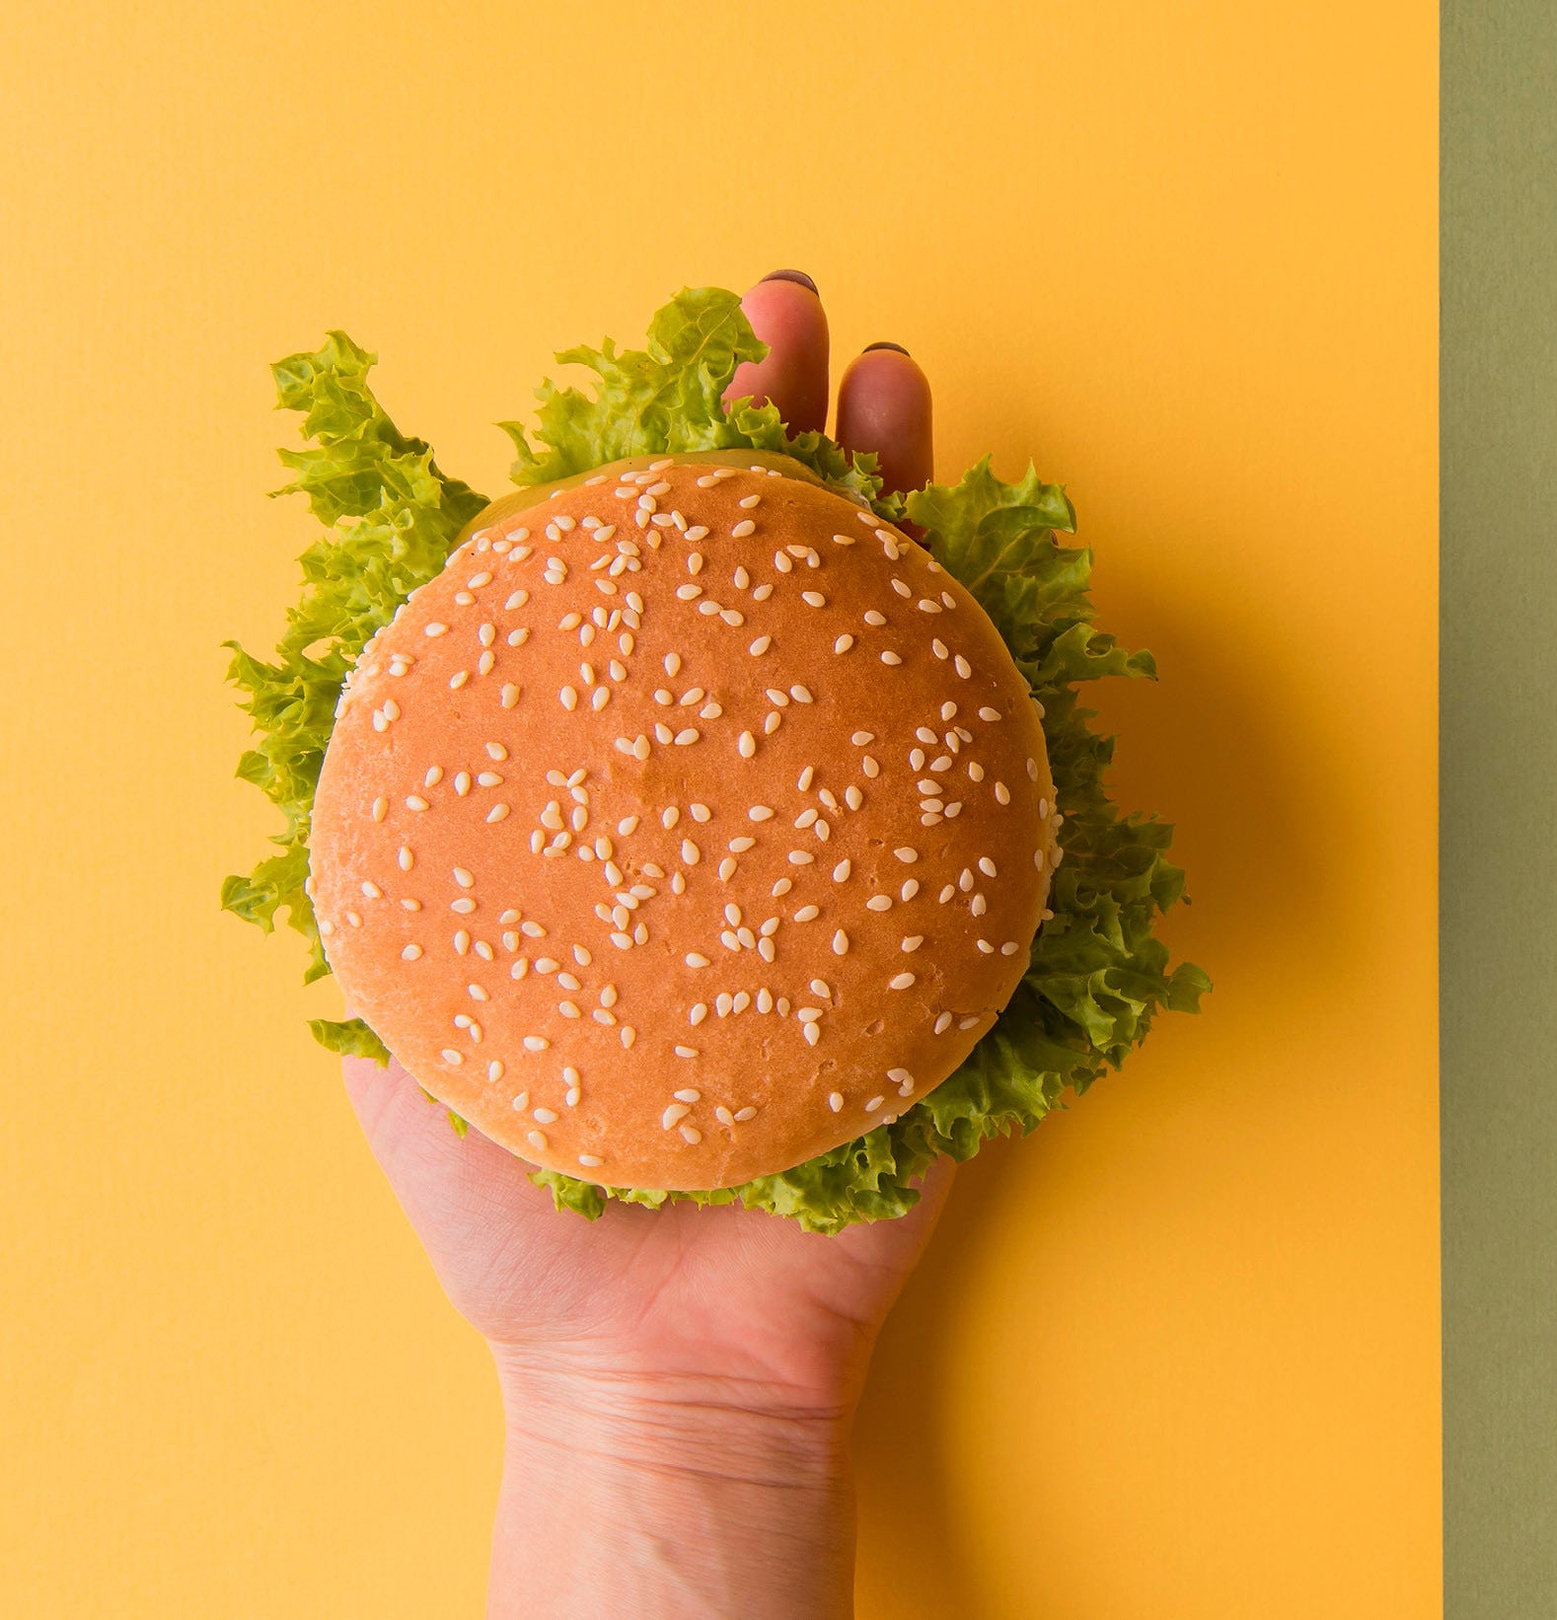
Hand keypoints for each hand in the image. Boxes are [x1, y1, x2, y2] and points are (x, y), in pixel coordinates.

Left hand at [345, 270, 946, 1619]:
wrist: (666, 1361)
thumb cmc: (525, 1212)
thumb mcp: (400, 1013)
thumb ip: (382, 860)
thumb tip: (344, 669)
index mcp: (634, 808)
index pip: (653, 601)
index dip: (659, 476)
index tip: (664, 377)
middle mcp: (764, 810)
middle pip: (793, 591)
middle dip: (797, 447)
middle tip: (799, 333)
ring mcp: (878, 863)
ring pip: (911, 654)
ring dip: (918, 520)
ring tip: (903, 406)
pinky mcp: (973, 940)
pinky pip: (1010, 803)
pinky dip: (1026, 695)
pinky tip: (1019, 597)